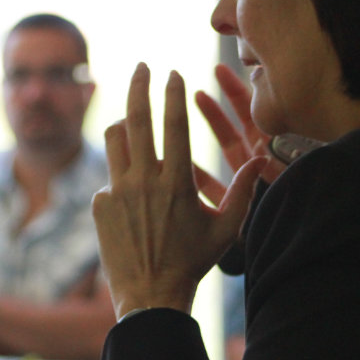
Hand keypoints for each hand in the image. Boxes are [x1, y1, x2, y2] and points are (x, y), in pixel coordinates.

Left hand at [92, 63, 265, 318]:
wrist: (150, 294)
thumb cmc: (193, 261)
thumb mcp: (225, 228)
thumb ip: (242, 191)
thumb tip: (259, 160)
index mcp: (177, 182)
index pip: (173, 125)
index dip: (172, 94)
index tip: (173, 72)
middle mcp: (144, 181)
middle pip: (137, 119)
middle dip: (139, 85)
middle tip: (141, 65)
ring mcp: (117, 192)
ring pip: (115, 141)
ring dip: (124, 125)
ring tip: (133, 121)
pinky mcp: (100, 204)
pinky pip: (109, 177)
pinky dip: (121, 176)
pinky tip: (132, 196)